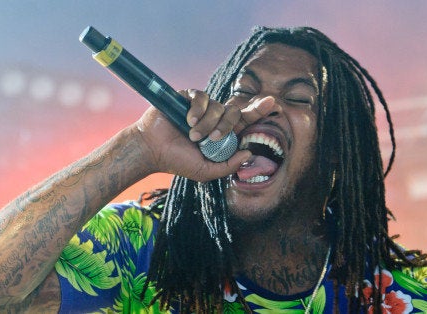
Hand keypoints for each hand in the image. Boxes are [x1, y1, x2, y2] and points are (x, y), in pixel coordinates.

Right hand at [133, 89, 250, 181]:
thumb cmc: (178, 161)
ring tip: (192, 135)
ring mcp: (203, 108)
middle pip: (235, 112)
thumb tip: (249, 152)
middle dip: (226, 126)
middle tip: (211, 139)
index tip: (274, 103)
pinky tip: (188, 121)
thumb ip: (228, 166)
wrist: (152, 150)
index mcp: (223, 134)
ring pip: (219, 106)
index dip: (259, 110)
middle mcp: (215, 119)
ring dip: (207, 123)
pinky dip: (197, 110)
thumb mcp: (206, 171)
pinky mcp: (189, 98)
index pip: (245, 120)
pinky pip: (203, 97)